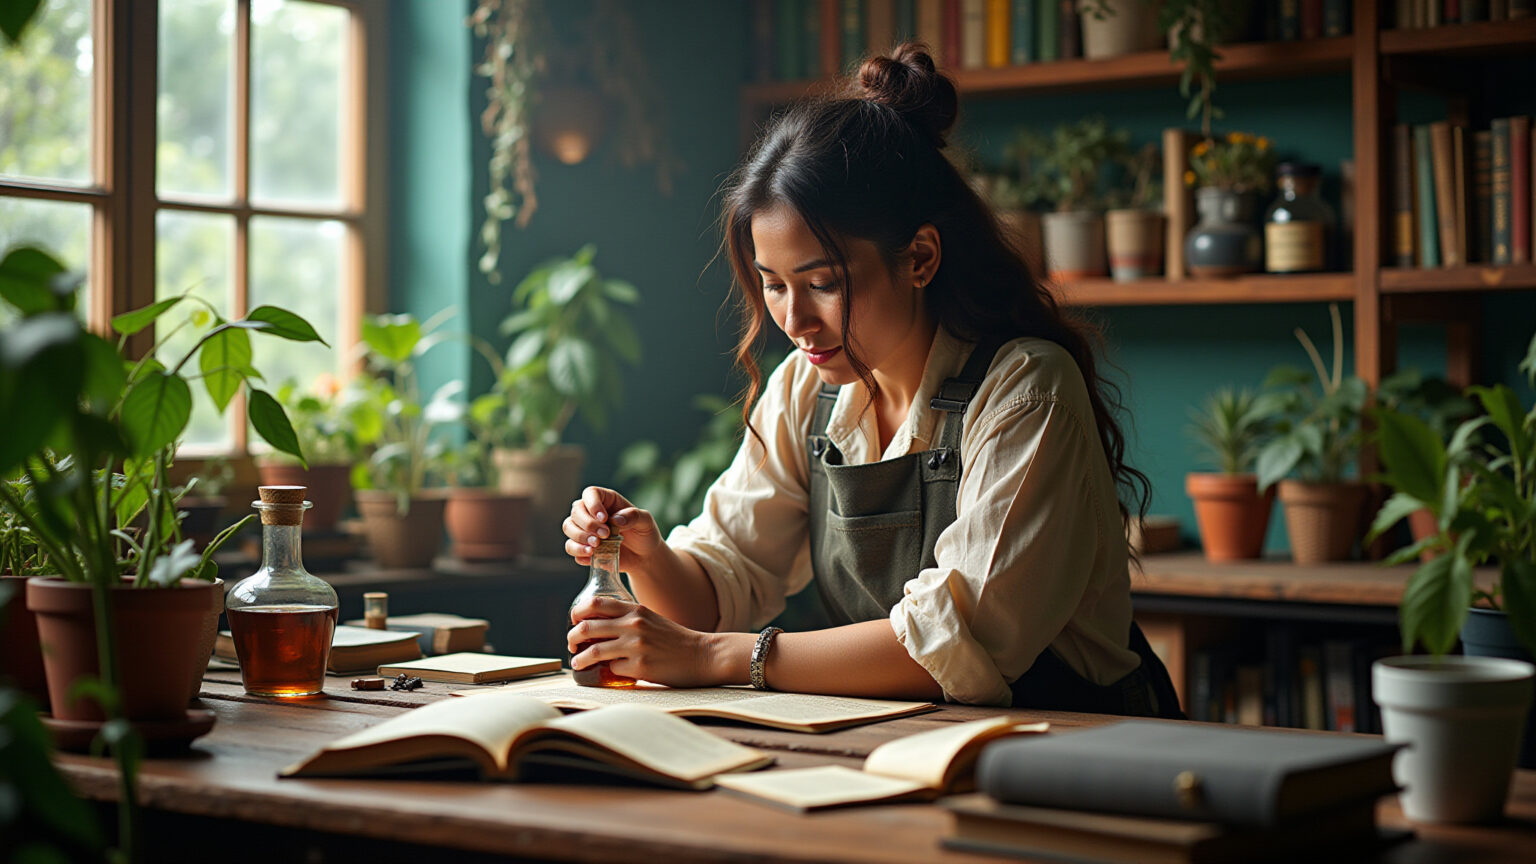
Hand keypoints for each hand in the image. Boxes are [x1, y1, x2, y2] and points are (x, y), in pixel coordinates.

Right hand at [562, 486, 663, 570]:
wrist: (644, 556)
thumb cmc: (644, 533)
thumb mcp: (646, 521)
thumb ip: (634, 516)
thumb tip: (615, 519)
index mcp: (607, 501)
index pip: (590, 493)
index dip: (593, 504)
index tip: (604, 518)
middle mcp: (591, 513)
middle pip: (576, 511)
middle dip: (588, 524)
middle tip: (605, 535)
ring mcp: (585, 530)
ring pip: (568, 527)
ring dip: (579, 537)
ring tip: (595, 546)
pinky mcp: (583, 547)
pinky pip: (571, 547)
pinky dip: (578, 551)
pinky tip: (591, 556)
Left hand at [567, 595, 719, 687]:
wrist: (702, 655)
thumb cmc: (674, 640)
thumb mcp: (650, 619)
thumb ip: (626, 619)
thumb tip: (595, 628)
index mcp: (635, 609)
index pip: (594, 603)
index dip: (577, 613)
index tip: (574, 622)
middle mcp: (633, 624)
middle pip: (586, 627)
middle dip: (572, 637)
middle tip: (571, 644)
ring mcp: (636, 645)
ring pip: (593, 651)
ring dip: (579, 659)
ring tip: (577, 663)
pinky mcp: (640, 667)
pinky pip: (612, 669)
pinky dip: (607, 672)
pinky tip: (607, 674)